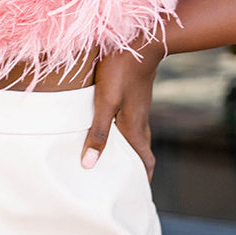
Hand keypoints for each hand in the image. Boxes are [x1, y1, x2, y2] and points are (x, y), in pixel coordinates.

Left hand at [80, 38, 166, 178]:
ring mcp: (139, 108)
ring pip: (137, 137)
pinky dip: (126, 134)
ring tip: (115, 161)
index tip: (136, 195)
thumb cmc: (120, 70)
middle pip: (142, 152)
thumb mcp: (105, 102)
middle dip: (136, 169)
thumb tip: (90, 165)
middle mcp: (140, 121)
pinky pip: (133, 123)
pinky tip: (112, 130)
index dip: (143, 179)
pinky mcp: (135, 97)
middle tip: (124, 182)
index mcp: (135, 128)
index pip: (145, 162)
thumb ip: (98, 132)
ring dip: (130, 152)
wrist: (140, 39)